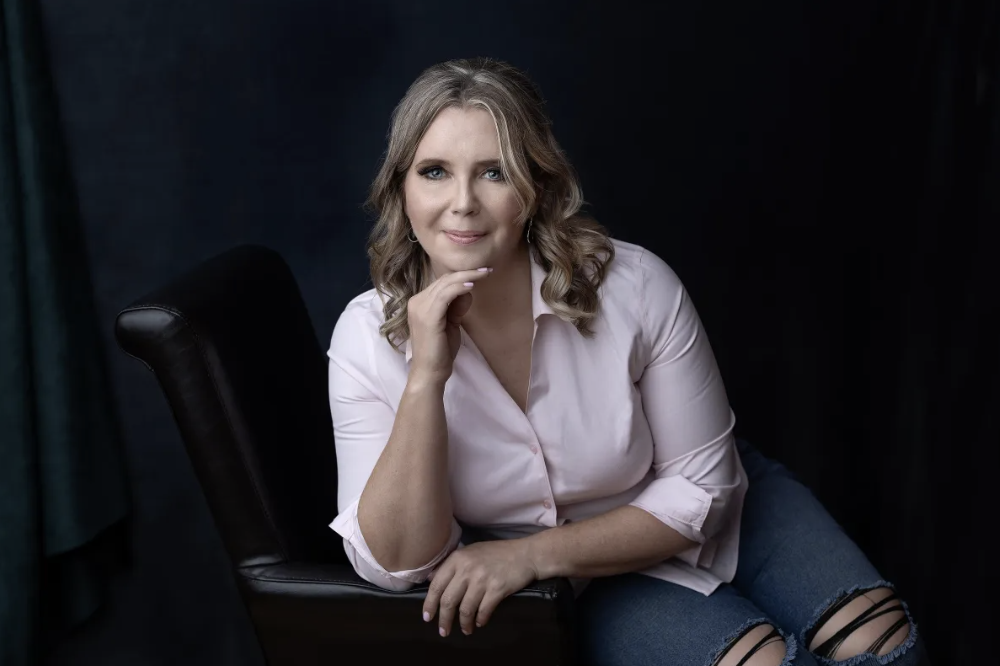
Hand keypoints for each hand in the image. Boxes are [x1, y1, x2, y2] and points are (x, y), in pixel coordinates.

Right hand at [406, 266, 492, 383]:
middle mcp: (416, 302)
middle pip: (444, 280)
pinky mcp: (427, 316)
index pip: (442, 283)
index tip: (481, 272)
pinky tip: (472, 285)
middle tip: (487, 269)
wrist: (430, 373)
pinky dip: (459, 287)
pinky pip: (445, 295)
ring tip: (484, 273)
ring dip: (467, 277)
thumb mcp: (451, 324)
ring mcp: (420, 308)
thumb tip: (467, 291)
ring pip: (445, 284)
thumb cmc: (440, 351)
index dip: (461, 276)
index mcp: (420, 303)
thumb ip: (456, 307)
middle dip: (467, 273)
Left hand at [422, 538, 538, 636]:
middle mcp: (467, 568)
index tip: (427, 617)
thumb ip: (452, 565)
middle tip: (444, 631)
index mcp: (458, 558)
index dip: (430, 604)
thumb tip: (430, 579)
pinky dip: (480, 620)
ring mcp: (482, 579)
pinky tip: (480, 622)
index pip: (437, 585)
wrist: (525, 554)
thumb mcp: (471, 552)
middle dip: (444, 620)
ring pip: (465, 609)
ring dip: (464, 624)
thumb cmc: (497, 553)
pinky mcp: (497, 589)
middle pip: (448, 600)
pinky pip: (483, 611)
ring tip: (466, 630)